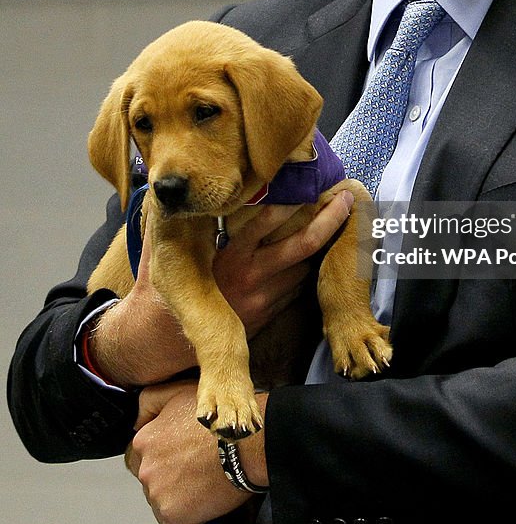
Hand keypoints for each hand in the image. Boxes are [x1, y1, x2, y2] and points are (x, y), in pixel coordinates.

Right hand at [88, 191, 353, 386]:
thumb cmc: (169, 288)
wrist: (167, 341)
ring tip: (343, 214)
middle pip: (302, 246)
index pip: (263, 226)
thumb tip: (160, 193)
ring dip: (325, 242)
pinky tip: (323, 246)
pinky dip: (310, 264)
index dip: (287, 204)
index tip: (304, 183)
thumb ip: (172, 224)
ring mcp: (266, 298)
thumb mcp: (168, 254)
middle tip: (347, 198)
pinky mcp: (271, 312)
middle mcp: (252, 278)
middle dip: (329, 221)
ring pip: (306, 265)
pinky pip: (298, 284)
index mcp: (230, 260)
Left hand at [126, 380, 268, 523]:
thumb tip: (136, 420)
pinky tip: (204, 500)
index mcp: (144, 441)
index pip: (140, 457)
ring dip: (178, 498)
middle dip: (168, 478)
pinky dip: (188, 518)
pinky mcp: (173, 517)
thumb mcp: (177, 393)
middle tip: (194, 470)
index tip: (180, 457)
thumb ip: (148, 402)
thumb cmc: (219, 418)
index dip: (163, 457)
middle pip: (151, 481)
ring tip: (202, 484)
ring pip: (162, 502)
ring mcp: (158, 495)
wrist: (246, 443)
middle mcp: (145, 469)